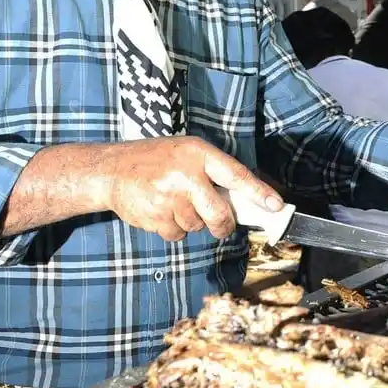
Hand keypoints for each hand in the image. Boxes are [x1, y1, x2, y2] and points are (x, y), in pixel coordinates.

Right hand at [95, 136, 283, 240]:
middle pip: (219, 214)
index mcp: (198, 154)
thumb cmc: (155, 160)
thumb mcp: (187, 152)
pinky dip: (173, 229)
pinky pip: (177, 235)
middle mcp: (185, 175)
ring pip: (197, 226)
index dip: (258, 192)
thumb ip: (214, 172)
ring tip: (175, 203)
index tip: (276, 206)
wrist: (111, 170)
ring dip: (192, 222)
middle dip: (224, 225)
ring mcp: (169, 197)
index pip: (236, 175)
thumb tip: (247, 200)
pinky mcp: (155, 217)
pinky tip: (162, 211)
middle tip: (222, 224)